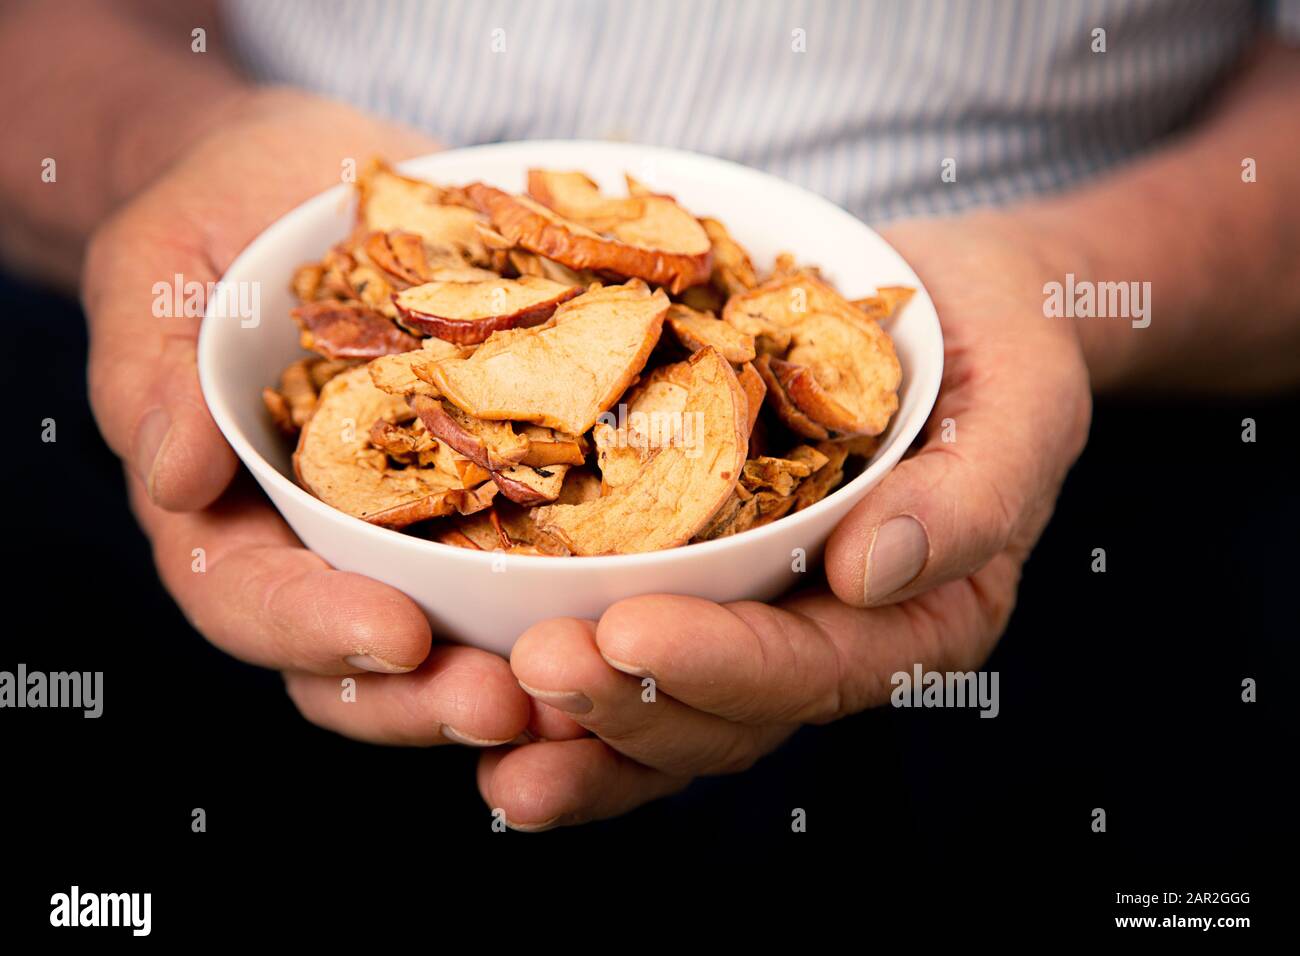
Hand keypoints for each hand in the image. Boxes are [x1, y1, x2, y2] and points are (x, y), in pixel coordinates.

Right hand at [87, 89, 529, 746]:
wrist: (301, 179)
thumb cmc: (209, 221)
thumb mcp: (156, 279)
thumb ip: (154, 380)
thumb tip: (174, 478)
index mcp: (231, 517)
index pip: (254, 604)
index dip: (318, 633)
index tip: (395, 636)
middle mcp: (330, 542)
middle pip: (365, 659)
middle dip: (431, 696)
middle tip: (507, 702)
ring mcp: (418, 519)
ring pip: (460, 628)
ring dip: (520, 669)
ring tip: (589, 681)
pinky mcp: (495, 477)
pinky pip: (537, 543)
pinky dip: (582, 581)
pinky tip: (645, 592)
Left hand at [479, 214, 1092, 827]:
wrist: (947, 309)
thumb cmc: (999, 348)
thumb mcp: (1021, 401)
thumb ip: (973, 495)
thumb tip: (875, 574)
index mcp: (918, 622)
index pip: (814, 671)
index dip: (721, 667)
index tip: (626, 634)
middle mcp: (832, 642)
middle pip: (725, 717)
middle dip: (625, 707)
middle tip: (529, 673)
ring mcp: (761, 621)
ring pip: (666, 712)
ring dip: (574, 730)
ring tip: (482, 721)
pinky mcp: (704, 586)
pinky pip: (633, 655)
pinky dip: (563, 687)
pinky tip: (484, 683)